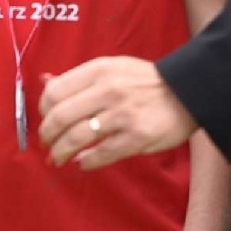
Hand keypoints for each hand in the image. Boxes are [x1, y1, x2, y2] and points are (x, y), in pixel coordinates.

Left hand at [37, 57, 198, 169]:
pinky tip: (82, 162)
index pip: (55, 92)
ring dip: (61, 152)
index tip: (45, 119)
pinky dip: (86, 162)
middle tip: (46, 144)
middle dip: (47, 135)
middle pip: (60, 117)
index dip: (43, 110)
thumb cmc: (144, 82)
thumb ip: (78, 78)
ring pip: (77, 138)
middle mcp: (107, 91)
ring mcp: (122, 116)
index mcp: (98, 71)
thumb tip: (44, 80)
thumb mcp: (111, 68)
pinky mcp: (136, 138)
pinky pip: (102, 154)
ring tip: (57, 158)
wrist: (187, 92)